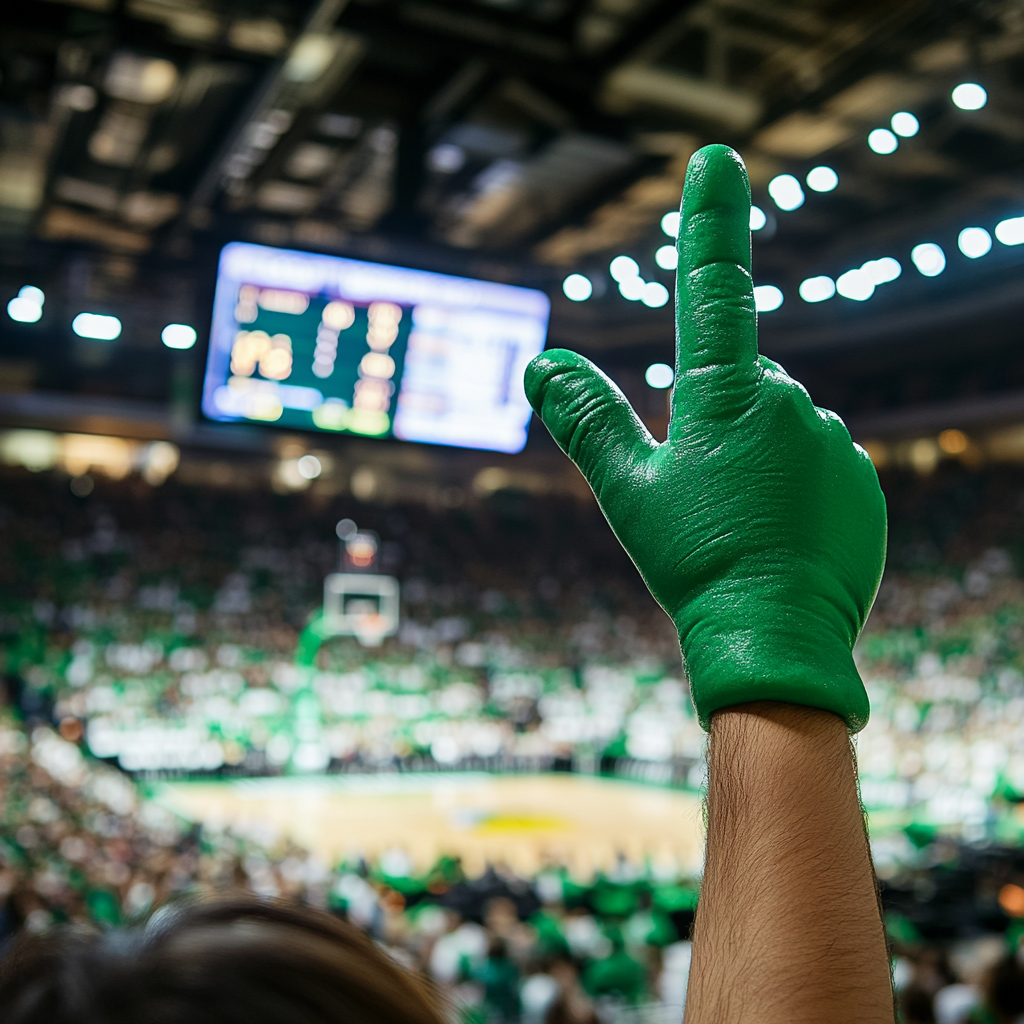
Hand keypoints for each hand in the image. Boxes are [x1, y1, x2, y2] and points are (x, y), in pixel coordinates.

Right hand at [524, 145, 885, 730]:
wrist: (775, 637)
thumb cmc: (692, 561)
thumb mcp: (626, 492)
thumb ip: (587, 420)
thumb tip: (541, 362)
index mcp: (725, 397)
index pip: (713, 288)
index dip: (710, 220)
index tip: (715, 158)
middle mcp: (790, 403)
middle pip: (741, 382)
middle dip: (716, 417)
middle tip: (700, 492)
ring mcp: (833, 443)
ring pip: (779, 425)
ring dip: (754, 455)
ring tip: (739, 523)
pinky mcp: (862, 483)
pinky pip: (815, 462)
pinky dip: (791, 486)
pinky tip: (774, 535)